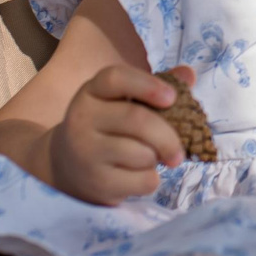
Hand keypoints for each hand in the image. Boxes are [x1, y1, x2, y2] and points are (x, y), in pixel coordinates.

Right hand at [47, 64, 195, 203]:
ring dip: (156, 159)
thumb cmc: (108, 127)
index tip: (171, 97)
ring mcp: (86, 151)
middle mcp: (82, 118)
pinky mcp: (96, 182)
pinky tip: (137, 176)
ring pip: (142, 154)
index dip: (147, 85)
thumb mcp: (123, 102)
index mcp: (92, 92)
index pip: (115, 79)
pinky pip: (142, 181)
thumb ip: (155, 87)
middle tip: (180, 152)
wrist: (67, 166)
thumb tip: (188, 74)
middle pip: (137, 120)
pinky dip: (150, 180)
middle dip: (168, 137)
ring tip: (148, 159)